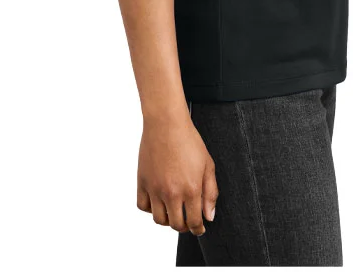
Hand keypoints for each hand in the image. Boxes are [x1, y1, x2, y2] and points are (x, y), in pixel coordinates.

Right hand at [137, 112, 217, 235]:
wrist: (166, 123)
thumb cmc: (189, 141)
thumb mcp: (207, 165)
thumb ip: (210, 192)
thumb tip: (209, 216)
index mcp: (191, 189)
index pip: (193, 222)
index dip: (198, 228)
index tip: (199, 228)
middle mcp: (172, 193)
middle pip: (176, 224)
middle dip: (184, 226)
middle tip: (187, 220)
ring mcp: (155, 188)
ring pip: (159, 219)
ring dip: (167, 220)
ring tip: (173, 211)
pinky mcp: (142, 182)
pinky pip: (143, 206)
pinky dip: (150, 208)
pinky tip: (158, 201)